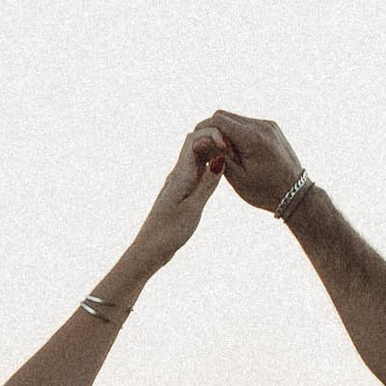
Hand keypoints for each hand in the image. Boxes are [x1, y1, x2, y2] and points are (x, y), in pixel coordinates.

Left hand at [126, 127, 225, 277]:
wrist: (149, 250)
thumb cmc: (168, 233)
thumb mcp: (193, 209)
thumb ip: (207, 183)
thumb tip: (220, 157)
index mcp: (180, 175)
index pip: (195, 139)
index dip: (213, 135)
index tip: (230, 146)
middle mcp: (178, 174)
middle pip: (196, 142)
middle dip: (215, 138)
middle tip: (236, 148)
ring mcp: (180, 182)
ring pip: (197, 155)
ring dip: (213, 150)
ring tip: (234, 157)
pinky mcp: (182, 191)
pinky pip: (197, 170)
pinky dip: (210, 165)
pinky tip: (222, 172)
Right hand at [201, 111, 306, 213]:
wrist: (296, 194)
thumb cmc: (265, 192)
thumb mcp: (236, 177)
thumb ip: (217, 155)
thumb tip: (199, 139)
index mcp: (252, 138)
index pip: (218, 120)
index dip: (204, 130)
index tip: (198, 144)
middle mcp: (262, 126)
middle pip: (226, 116)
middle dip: (213, 130)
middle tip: (207, 149)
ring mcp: (269, 125)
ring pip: (236, 118)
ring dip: (226, 131)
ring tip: (224, 153)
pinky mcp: (273, 128)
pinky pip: (248, 123)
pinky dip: (238, 133)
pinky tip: (237, 151)